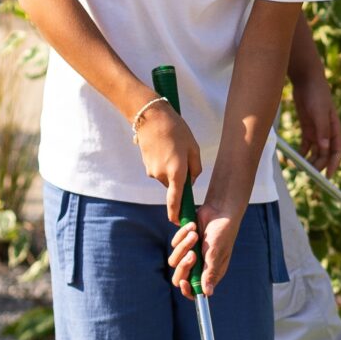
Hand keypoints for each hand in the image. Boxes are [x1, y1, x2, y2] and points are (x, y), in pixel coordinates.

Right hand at [135, 106, 202, 222]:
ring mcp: (152, 171)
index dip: (176, 213)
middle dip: (179, 178)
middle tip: (184, 157)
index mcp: (176, 172)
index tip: (178, 223)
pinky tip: (165, 147)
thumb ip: (195, 169)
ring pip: (166, 177)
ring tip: (173, 147)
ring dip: (171, 169)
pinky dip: (163, 163)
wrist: (151, 117)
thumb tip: (190, 182)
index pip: (175, 200)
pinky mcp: (146, 165)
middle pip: (173, 185)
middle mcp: (162, 175)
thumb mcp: (193, 148)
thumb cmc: (177, 130)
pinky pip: (158, 170)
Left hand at [168, 203, 241, 298]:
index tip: (184, 282)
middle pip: (180, 277)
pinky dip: (182, 235)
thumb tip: (207, 294)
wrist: (219, 210)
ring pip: (174, 260)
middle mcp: (199, 266)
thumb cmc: (222, 233)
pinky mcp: (184, 242)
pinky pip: (174, 244)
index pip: (194, 291)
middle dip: (184, 266)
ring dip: (183, 247)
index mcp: (210, 273)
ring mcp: (190, 254)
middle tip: (193, 254)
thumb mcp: (216, 254)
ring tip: (195, 235)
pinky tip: (193, 226)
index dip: (187, 290)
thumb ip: (209, 273)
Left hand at [291, 66, 340, 174]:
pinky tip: (296, 158)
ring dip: (310, 160)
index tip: (328, 176)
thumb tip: (324, 148)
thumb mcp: (320, 111)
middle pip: (325, 153)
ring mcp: (317, 130)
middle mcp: (327, 131)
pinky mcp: (307, 127)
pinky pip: (306, 144)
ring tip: (302, 168)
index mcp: (334, 128)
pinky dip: (302, 152)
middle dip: (319, 164)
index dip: (334, 163)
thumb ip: (322, 130)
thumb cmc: (317, 93)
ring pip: (315, 151)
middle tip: (310, 174)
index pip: (337, 150)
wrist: (307, 79)